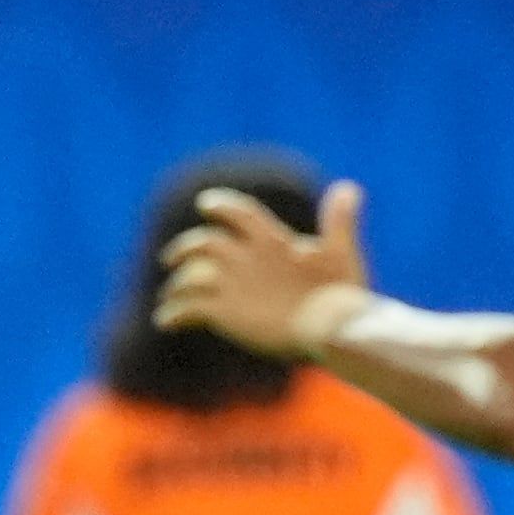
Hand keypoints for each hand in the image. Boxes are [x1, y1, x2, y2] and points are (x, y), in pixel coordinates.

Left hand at [153, 180, 372, 357]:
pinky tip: (164, 322)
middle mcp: (244, 257)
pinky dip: (172, 315)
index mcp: (271, 239)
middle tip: (170, 258)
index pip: (239, 212)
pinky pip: (186, 310)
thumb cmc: (340, 292)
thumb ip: (340, 220)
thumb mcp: (342, 251)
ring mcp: (231, 285)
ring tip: (169, 297)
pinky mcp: (223, 313)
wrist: (327, 327)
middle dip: (183, 249)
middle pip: (202, 244)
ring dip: (175, 287)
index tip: (204, 203)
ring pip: (188, 278)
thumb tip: (348, 187)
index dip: (221, 205)